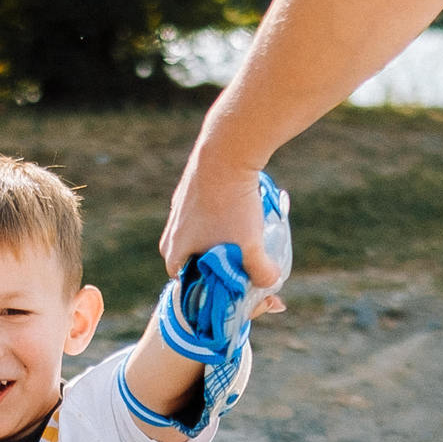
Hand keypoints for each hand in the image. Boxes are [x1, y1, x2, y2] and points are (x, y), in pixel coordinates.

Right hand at [160, 144, 283, 287]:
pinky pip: (206, 214)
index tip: (235, 286)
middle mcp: (172, 232)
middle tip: (243, 262)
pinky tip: (242, 211)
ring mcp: (180, 209)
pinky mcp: (191, 190)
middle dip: (218, 265)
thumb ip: (261, 273)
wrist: (226, 151)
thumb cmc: (233, 205)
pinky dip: (222, 218)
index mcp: (175, 252)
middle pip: (194, 261)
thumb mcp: (250, 246)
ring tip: (246, 236)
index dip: (213, 290)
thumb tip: (271, 282)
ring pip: (201, 236)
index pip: (187, 285)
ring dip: (222, 240)